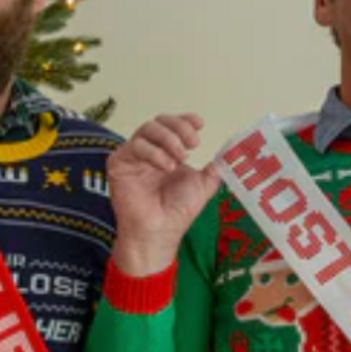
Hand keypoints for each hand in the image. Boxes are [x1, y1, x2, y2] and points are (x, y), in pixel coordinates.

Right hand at [108, 116, 222, 277]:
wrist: (160, 231)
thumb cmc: (177, 211)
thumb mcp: (205, 185)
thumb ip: (216, 167)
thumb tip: (232, 152)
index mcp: (167, 152)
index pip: (173, 125)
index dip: (185, 120)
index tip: (199, 124)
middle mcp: (149, 151)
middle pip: (159, 122)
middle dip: (179, 128)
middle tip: (193, 144)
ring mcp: (133, 157)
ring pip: (147, 129)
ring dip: (168, 139)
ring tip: (180, 159)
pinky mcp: (119, 163)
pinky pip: (134, 145)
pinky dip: (154, 152)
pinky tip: (166, 167)